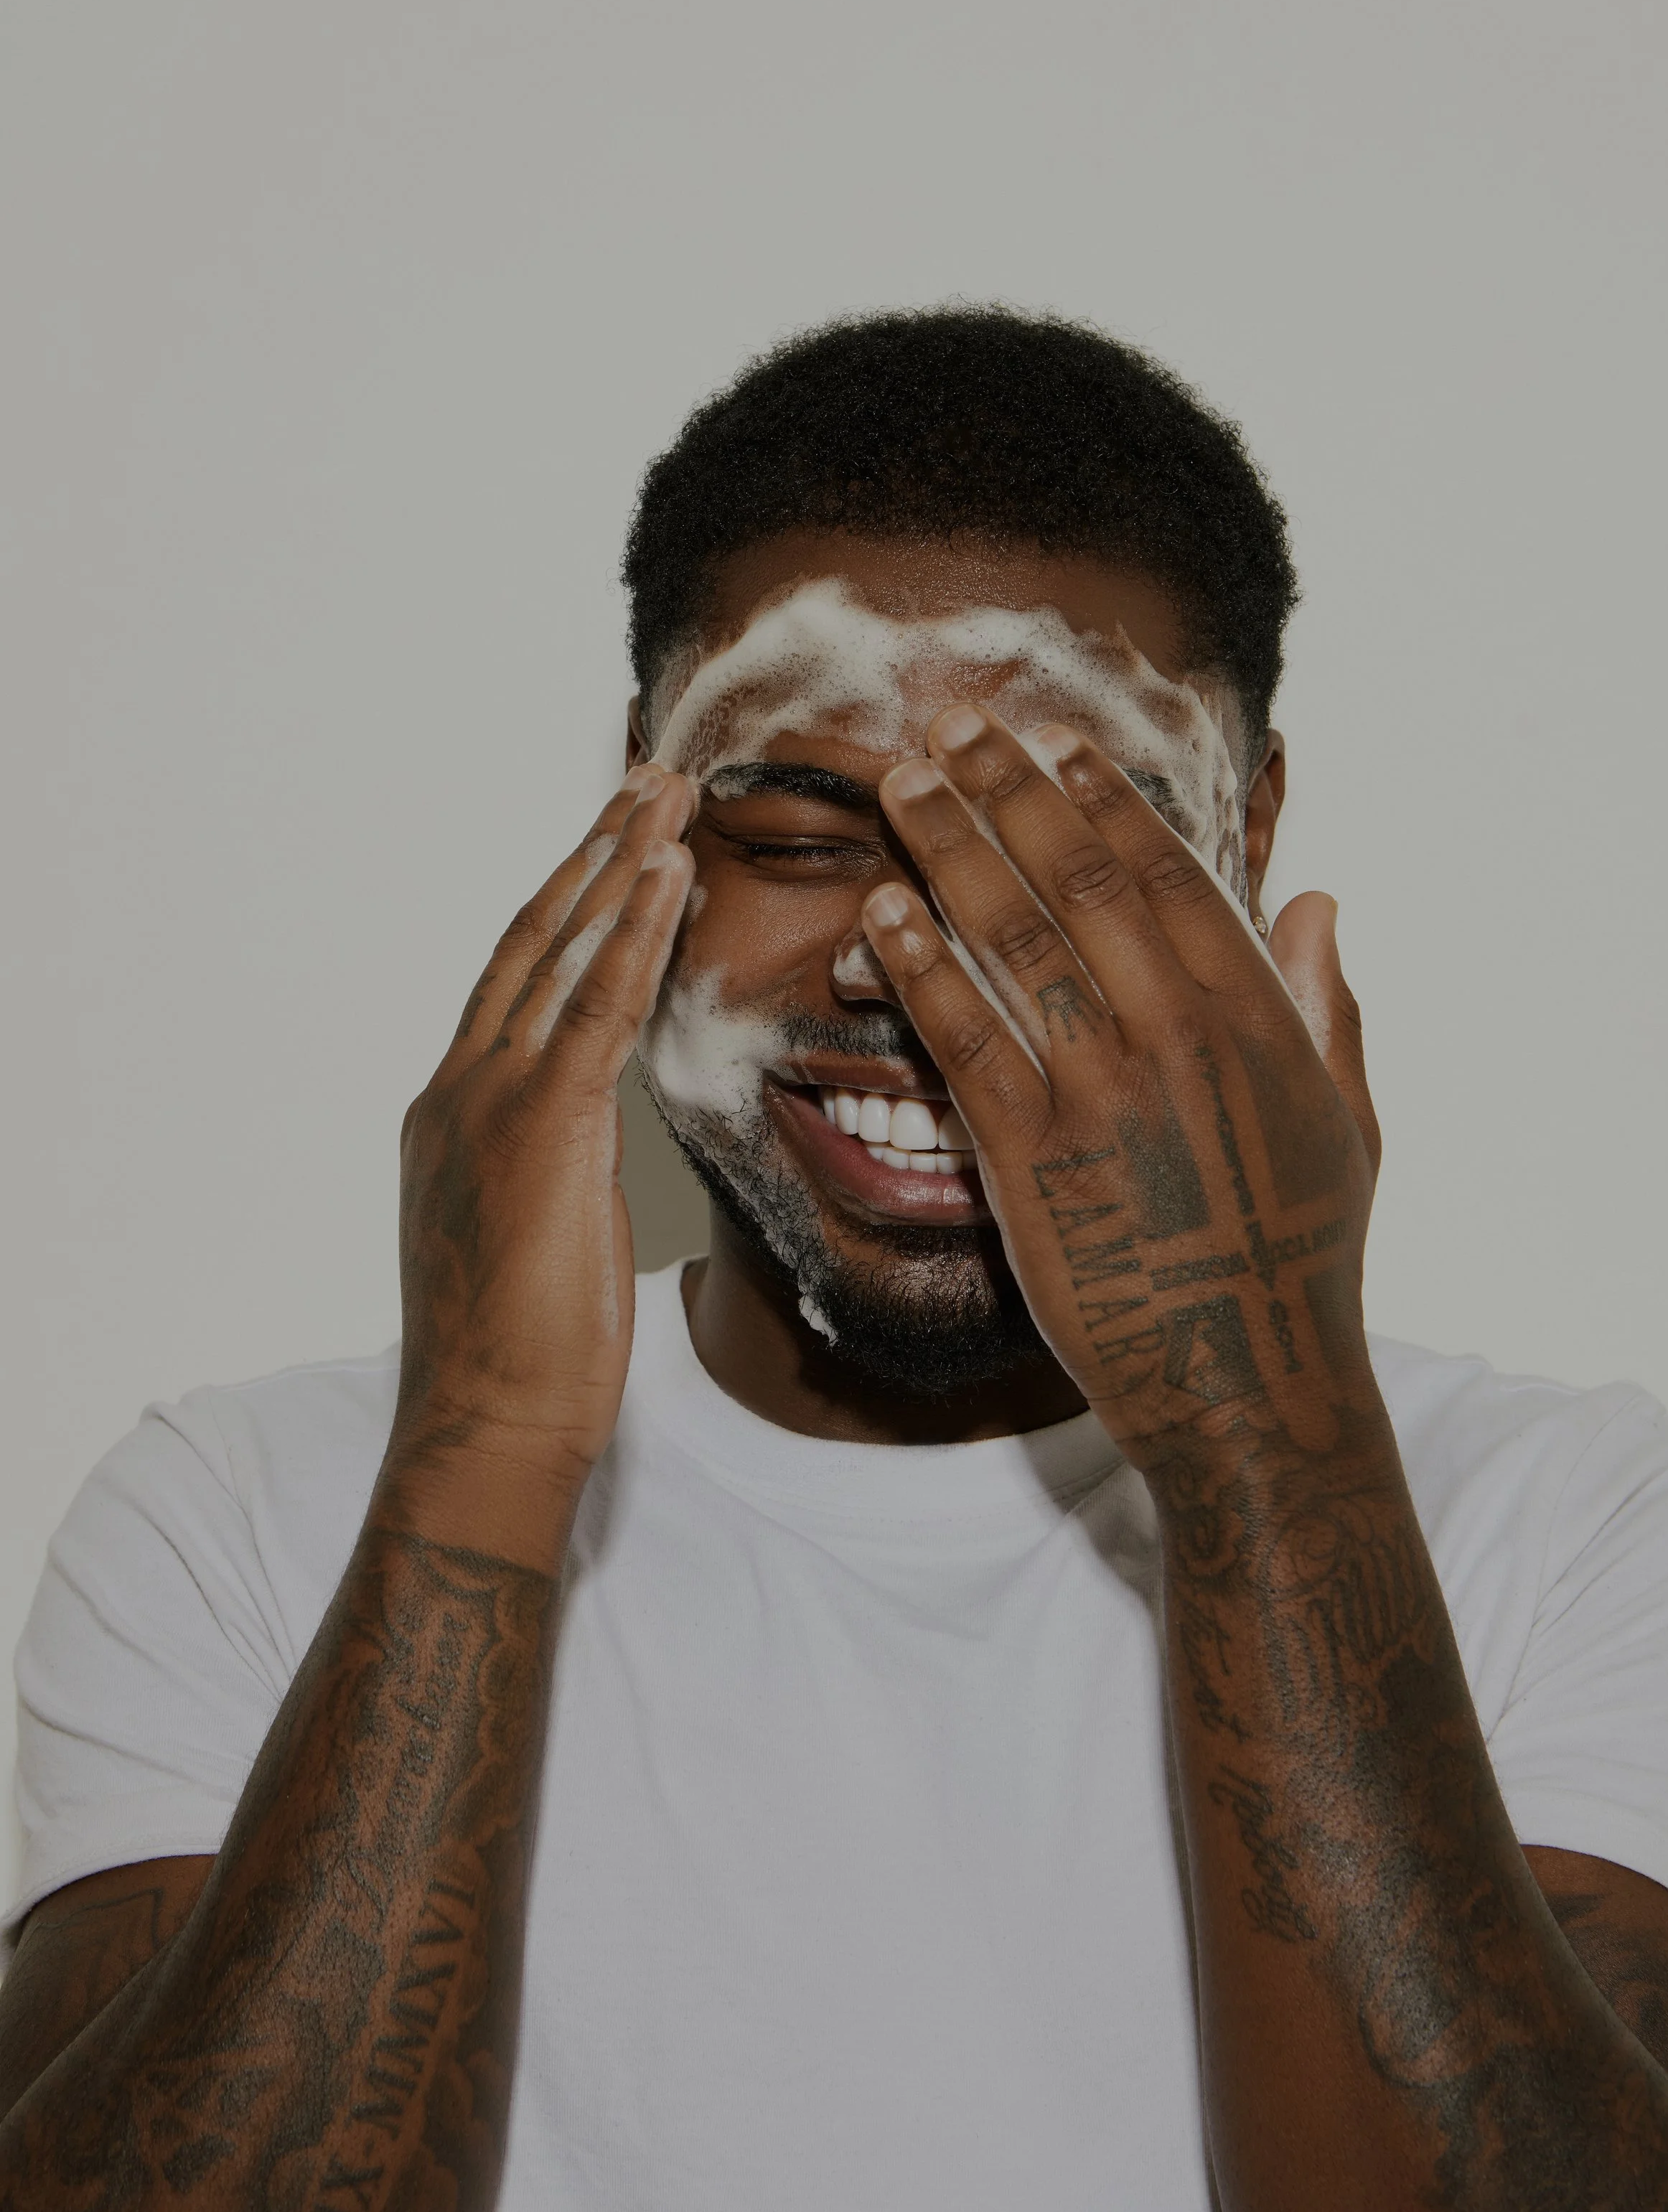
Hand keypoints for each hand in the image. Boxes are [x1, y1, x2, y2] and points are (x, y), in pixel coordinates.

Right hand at [388, 766, 694, 1499]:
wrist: (487, 1428)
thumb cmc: (520, 1360)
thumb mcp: (530, 1234)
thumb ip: (549, 1163)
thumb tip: (584, 1137)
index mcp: (454, 1112)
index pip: (517, 983)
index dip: (566, 907)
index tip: (610, 846)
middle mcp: (461, 1089)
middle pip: (533, 943)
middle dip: (590, 857)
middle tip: (642, 783)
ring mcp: (492, 1103)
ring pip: (562, 954)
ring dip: (617, 865)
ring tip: (663, 795)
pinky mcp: (544, 1129)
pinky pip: (596, 1008)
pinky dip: (634, 932)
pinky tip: (669, 874)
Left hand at [859, 708, 1379, 1470]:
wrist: (1252, 1388)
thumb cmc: (1302, 1260)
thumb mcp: (1347, 1123)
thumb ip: (1327, 1004)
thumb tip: (1316, 897)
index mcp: (1255, 1019)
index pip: (1173, 876)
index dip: (1110, 802)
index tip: (1063, 745)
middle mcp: (1180, 1036)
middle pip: (1082, 881)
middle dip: (1012, 791)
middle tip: (956, 723)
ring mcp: (1104, 1093)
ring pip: (1015, 941)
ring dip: (953, 849)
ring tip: (903, 784)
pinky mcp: (1035, 1159)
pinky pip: (966, 1041)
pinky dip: (922, 970)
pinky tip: (884, 914)